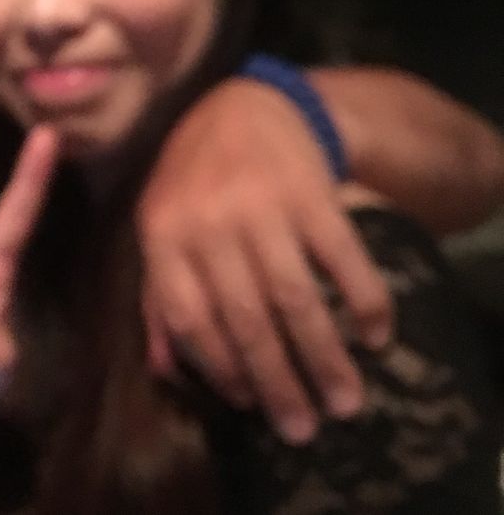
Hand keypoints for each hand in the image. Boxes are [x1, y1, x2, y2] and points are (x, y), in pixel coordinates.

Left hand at [138, 78, 392, 444]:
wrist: (242, 103)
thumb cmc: (192, 178)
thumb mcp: (156, 226)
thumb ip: (156, 294)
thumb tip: (164, 370)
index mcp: (164, 235)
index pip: (190, 318)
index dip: (220, 368)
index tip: (248, 405)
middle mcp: (210, 223)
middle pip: (247, 319)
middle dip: (279, 382)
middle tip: (305, 428)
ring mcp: (263, 207)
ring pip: (297, 299)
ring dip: (325, 357)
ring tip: (346, 399)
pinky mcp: (312, 193)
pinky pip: (343, 258)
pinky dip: (364, 301)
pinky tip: (374, 336)